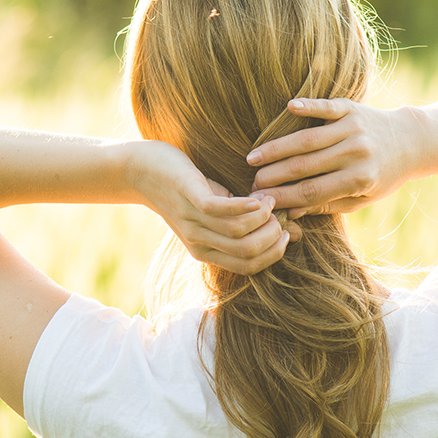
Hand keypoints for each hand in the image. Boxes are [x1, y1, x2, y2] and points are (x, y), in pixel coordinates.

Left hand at [130, 140, 289, 274]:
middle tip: (281, 214)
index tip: (287, 232)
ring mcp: (193, 222)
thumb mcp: (219, 210)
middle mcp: (199, 243)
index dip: (274, 253)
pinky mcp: (191, 199)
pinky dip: (247, 206)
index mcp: (207, 251)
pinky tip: (259, 197)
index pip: (249, 266)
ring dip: (264, 218)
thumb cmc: (187, 188)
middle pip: (249, 253)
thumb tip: (293, 233)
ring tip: (271, 200)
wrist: (144, 170)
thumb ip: (249, 223)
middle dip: (273, 236)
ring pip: (239, 234)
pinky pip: (223, 211)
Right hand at [248, 98, 409, 218]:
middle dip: (274, 176)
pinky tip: (287, 107)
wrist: (410, 141)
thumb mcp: (361, 198)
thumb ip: (327, 204)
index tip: (261, 202)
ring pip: (307, 140)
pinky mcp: (351, 108)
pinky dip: (308, 106)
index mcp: (360, 179)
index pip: (312, 191)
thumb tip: (290, 213)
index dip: (284, 197)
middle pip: (305, 166)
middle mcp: (356, 153)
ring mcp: (353, 129)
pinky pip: (326, 107)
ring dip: (277, 148)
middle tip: (251, 183)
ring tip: (253, 158)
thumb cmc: (382, 176)